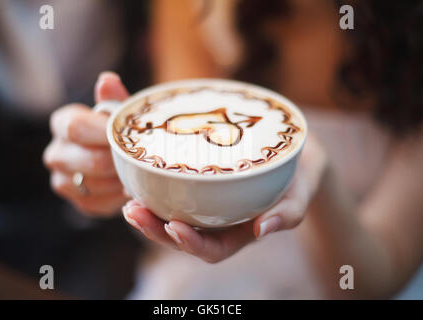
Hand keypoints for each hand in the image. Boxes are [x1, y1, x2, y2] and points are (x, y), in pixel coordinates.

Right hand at [43, 72, 129, 215]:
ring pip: (96, 185)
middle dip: (120, 161)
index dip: (105, 133)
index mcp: (63, 123)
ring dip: (121, 180)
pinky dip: (119, 197)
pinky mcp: (79, 202)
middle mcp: (56, 153)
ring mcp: (63, 181)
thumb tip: (107, 79)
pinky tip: (130, 186)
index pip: (75, 127)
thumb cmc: (121, 131)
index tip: (129, 136)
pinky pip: (101, 203)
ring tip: (139, 172)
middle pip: (90, 160)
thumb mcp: (120, 113)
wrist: (121, 160)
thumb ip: (115, 100)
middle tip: (142, 159)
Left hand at [122, 133, 327, 261]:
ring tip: (129, 198)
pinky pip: (174, 192)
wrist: (297, 157)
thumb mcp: (302, 193)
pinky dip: (155, 188)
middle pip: (182, 235)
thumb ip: (289, 213)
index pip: (211, 249)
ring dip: (148, 211)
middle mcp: (218, 222)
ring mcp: (208, 205)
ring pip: (172, 215)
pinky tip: (138, 176)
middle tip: (133, 210)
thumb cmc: (300, 177)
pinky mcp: (201, 185)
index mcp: (239, 233)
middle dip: (155, 228)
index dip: (190, 243)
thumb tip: (263, 229)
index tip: (173, 226)